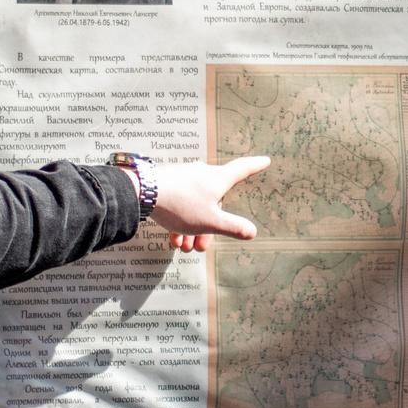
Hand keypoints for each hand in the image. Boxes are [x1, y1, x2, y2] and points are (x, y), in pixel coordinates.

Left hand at [142, 156, 270, 252]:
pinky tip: (173, 240)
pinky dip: (179, 222)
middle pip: (215, 200)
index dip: (255, 166)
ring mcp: (184, 178)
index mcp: (218, 179)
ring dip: (192, 229)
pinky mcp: (168, 184)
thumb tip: (252, 232)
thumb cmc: (181, 205)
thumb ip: (233, 228)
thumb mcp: (210, 222)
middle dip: (210, 226)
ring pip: (195, 206)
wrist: (142, 193)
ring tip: (184, 248)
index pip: (242, 169)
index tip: (265, 160)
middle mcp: (203, 175)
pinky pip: (180, 204)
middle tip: (201, 247)